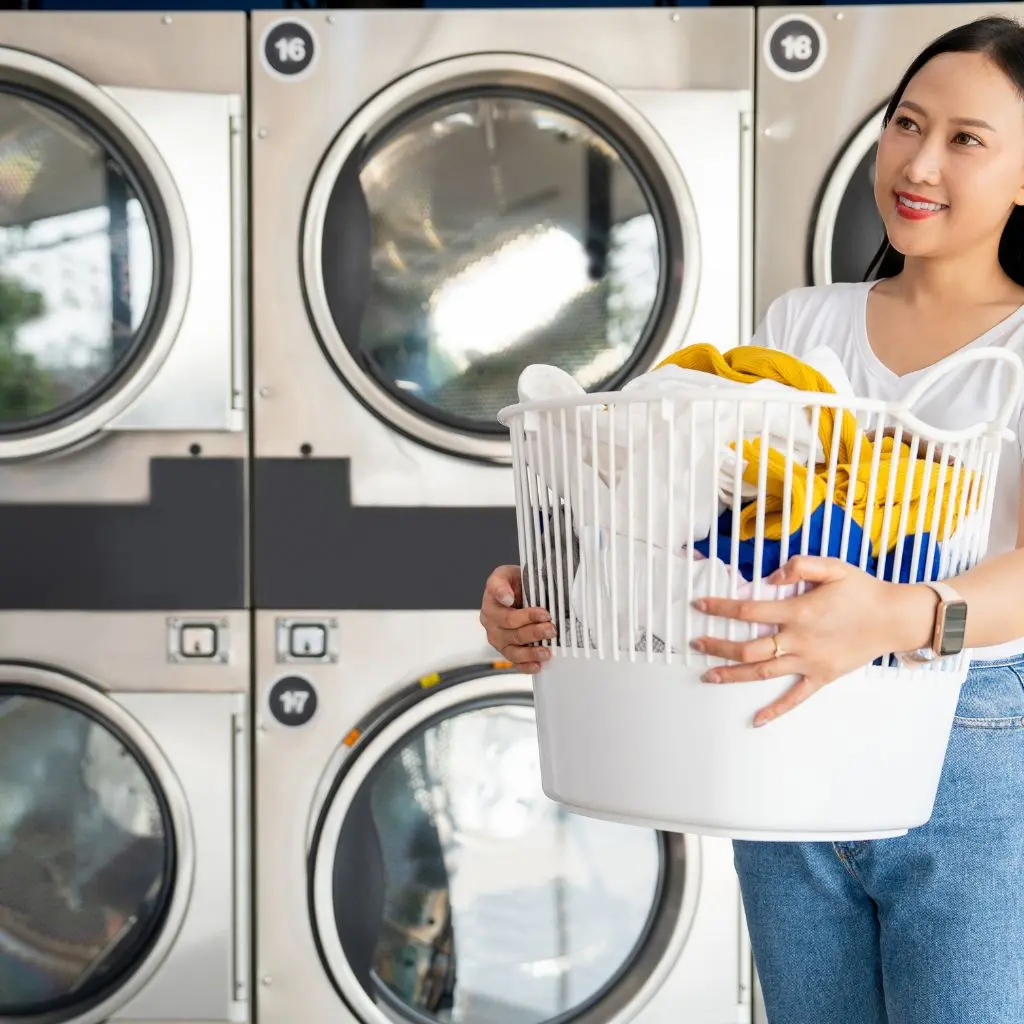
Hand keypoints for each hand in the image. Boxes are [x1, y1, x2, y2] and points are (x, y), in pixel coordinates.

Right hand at [480, 565, 554, 673]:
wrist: (518, 589)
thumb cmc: (513, 582)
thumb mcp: (506, 574)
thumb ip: (501, 583)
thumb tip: (506, 598)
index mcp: (490, 605)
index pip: (507, 615)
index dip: (527, 616)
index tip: (544, 613)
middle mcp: (491, 624)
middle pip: (513, 634)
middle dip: (535, 632)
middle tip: (552, 629)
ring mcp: (499, 639)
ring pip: (513, 651)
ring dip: (532, 652)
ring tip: (547, 651)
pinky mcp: (507, 650)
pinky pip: (515, 662)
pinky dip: (526, 666)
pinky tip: (538, 665)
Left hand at [691, 556, 928, 726]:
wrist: (894, 618)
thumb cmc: (862, 590)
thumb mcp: (833, 567)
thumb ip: (800, 566)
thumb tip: (770, 576)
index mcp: (798, 611)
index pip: (748, 611)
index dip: (720, 608)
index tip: (700, 605)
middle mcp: (800, 640)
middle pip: (748, 648)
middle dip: (718, 647)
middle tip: (696, 644)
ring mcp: (810, 661)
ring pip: (763, 672)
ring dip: (733, 675)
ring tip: (708, 676)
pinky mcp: (822, 676)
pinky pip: (795, 697)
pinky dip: (775, 710)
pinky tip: (756, 720)